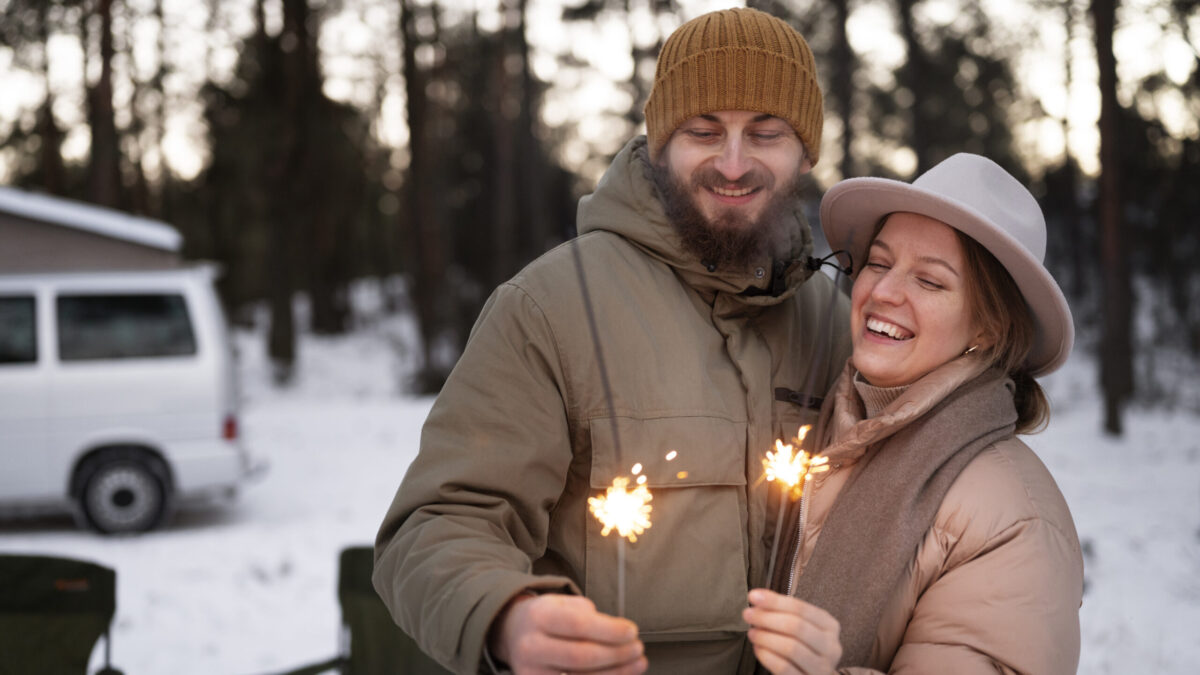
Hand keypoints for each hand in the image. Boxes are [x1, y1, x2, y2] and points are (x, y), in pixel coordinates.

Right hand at [488, 593, 647, 674]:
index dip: (609, 630)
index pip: (578, 625)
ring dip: (616, 673)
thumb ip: (588, 616)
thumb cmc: (547, 617)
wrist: (513, 633)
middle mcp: (531, 647)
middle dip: (616, 654)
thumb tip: (620, 634)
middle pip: (581, 656)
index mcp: (538, 616)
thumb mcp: (563, 603)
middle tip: (638, 648)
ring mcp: (532, 672)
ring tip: (637, 663)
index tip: (632, 631)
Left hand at [743, 588, 841, 674]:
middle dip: (767, 618)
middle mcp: (831, 647)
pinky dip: (767, 656)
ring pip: (791, 648)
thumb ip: (783, 612)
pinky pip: (784, 668)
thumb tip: (758, 598)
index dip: (775, 601)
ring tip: (752, 633)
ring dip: (765, 637)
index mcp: (830, 626)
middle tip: (748, 614)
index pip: (801, 608)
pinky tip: (758, 649)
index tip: (753, 596)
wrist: (810, 674)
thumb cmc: (803, 645)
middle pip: (796, 626)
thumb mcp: (801, 626)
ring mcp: (822, 668)